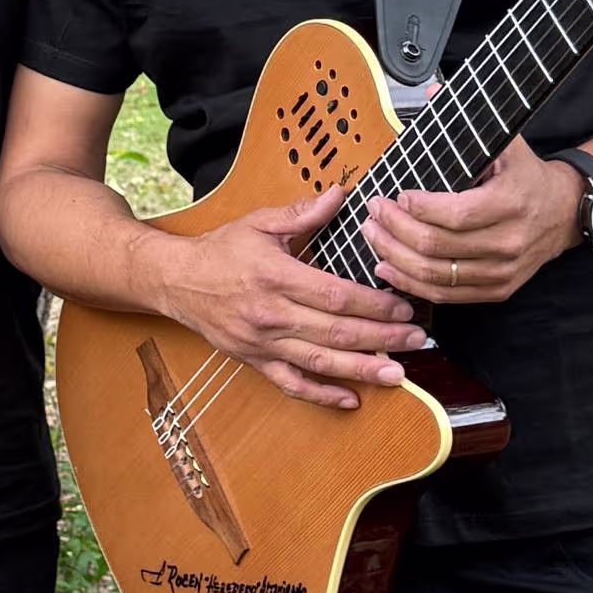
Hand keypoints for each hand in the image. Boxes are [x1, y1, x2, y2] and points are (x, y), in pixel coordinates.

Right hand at [149, 190, 420, 412]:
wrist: (176, 281)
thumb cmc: (220, 250)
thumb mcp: (259, 222)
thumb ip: (303, 212)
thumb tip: (340, 194)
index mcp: (275, 275)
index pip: (334, 296)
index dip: (373, 305)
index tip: (403, 306)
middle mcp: (270, 314)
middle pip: (334, 332)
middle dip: (381, 337)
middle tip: (416, 339)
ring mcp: (262, 343)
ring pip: (319, 362)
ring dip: (361, 369)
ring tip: (397, 373)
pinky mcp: (254, 361)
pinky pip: (291, 384)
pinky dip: (321, 395)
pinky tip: (350, 399)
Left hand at [365, 138, 583, 310]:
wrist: (565, 213)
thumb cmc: (528, 177)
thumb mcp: (507, 144)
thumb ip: (467, 122)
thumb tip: (432, 90)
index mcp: (511, 202)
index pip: (456, 214)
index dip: (419, 208)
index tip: (396, 195)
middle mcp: (508, 241)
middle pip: (437, 246)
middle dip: (395, 229)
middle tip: (373, 212)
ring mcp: (503, 270)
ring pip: (436, 276)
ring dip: (395, 256)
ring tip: (373, 236)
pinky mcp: (497, 289)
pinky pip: (446, 295)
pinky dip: (411, 283)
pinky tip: (388, 267)